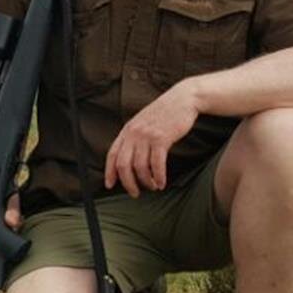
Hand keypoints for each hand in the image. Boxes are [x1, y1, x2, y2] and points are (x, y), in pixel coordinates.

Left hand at [104, 81, 199, 195]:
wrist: (182, 99)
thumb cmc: (164, 114)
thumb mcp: (143, 122)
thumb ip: (134, 137)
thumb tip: (129, 159)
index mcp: (127, 130)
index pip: (112, 154)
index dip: (109, 172)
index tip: (109, 185)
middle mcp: (134, 133)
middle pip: (123, 165)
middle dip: (128, 183)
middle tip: (135, 193)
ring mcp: (147, 135)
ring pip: (140, 167)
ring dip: (146, 181)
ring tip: (152, 186)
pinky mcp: (161, 138)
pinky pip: (157, 164)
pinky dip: (158, 177)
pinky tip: (161, 183)